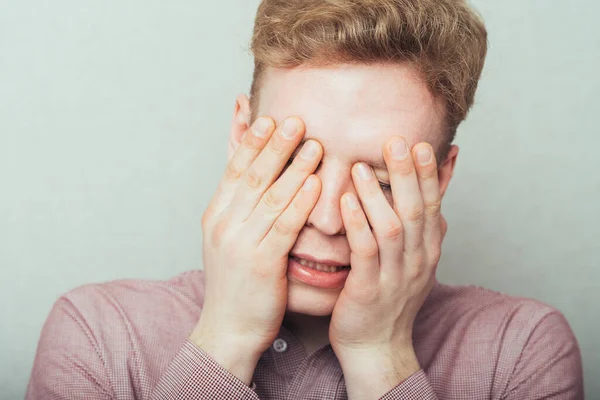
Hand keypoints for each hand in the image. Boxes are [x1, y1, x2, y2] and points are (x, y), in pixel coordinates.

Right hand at [190, 116, 322, 383]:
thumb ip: (241, 204)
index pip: (235, 168)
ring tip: (314, 145)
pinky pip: (284, 226)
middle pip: (253, 175)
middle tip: (296, 119)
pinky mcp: (261, 263)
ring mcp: (240, 243)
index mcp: (216, 214)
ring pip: (270, 196)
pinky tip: (316, 185)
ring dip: (294, 168)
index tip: (270, 117)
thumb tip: (252, 175)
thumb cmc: (236, 282)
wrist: (228, 328)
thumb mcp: (228, 237)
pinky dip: (300, 202)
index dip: (252, 141)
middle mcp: (224, 224)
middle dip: (275, 145)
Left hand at [329, 137, 443, 397]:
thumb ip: (423, 225)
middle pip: (416, 210)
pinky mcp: (368, 290)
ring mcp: (395, 276)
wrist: (377, 346)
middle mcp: (417, 260)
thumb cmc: (390, 297)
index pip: (432, 204)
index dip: (427, 174)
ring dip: (377, 196)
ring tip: (360, 167)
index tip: (419, 143)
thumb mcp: (416, 259)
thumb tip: (438, 195)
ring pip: (392, 228)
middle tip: (397, 141)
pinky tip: (346, 203)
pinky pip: (365, 253)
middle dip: (407, 175)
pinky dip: (357, 225)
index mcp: (427, 249)